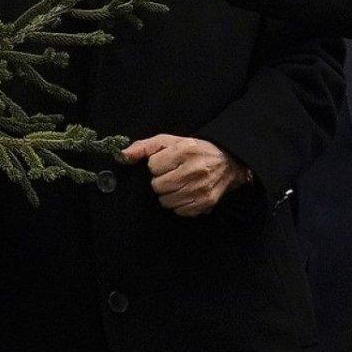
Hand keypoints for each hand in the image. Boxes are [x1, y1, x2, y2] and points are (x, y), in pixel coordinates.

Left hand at [121, 134, 250, 216]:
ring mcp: (200, 189)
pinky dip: (179, 204)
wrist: (228, 162)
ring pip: (166, 201)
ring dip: (168, 194)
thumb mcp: (170, 140)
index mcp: (184, 150)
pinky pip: (179, 211)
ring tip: (178, 184)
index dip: (157, 165)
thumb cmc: (194, 149)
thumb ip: (145, 146)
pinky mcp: (205, 203)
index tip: (166, 163)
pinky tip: (186, 193)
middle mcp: (193, 170)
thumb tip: (123, 156)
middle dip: (161, 180)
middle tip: (171, 174)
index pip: (153, 166)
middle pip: (157, 186)